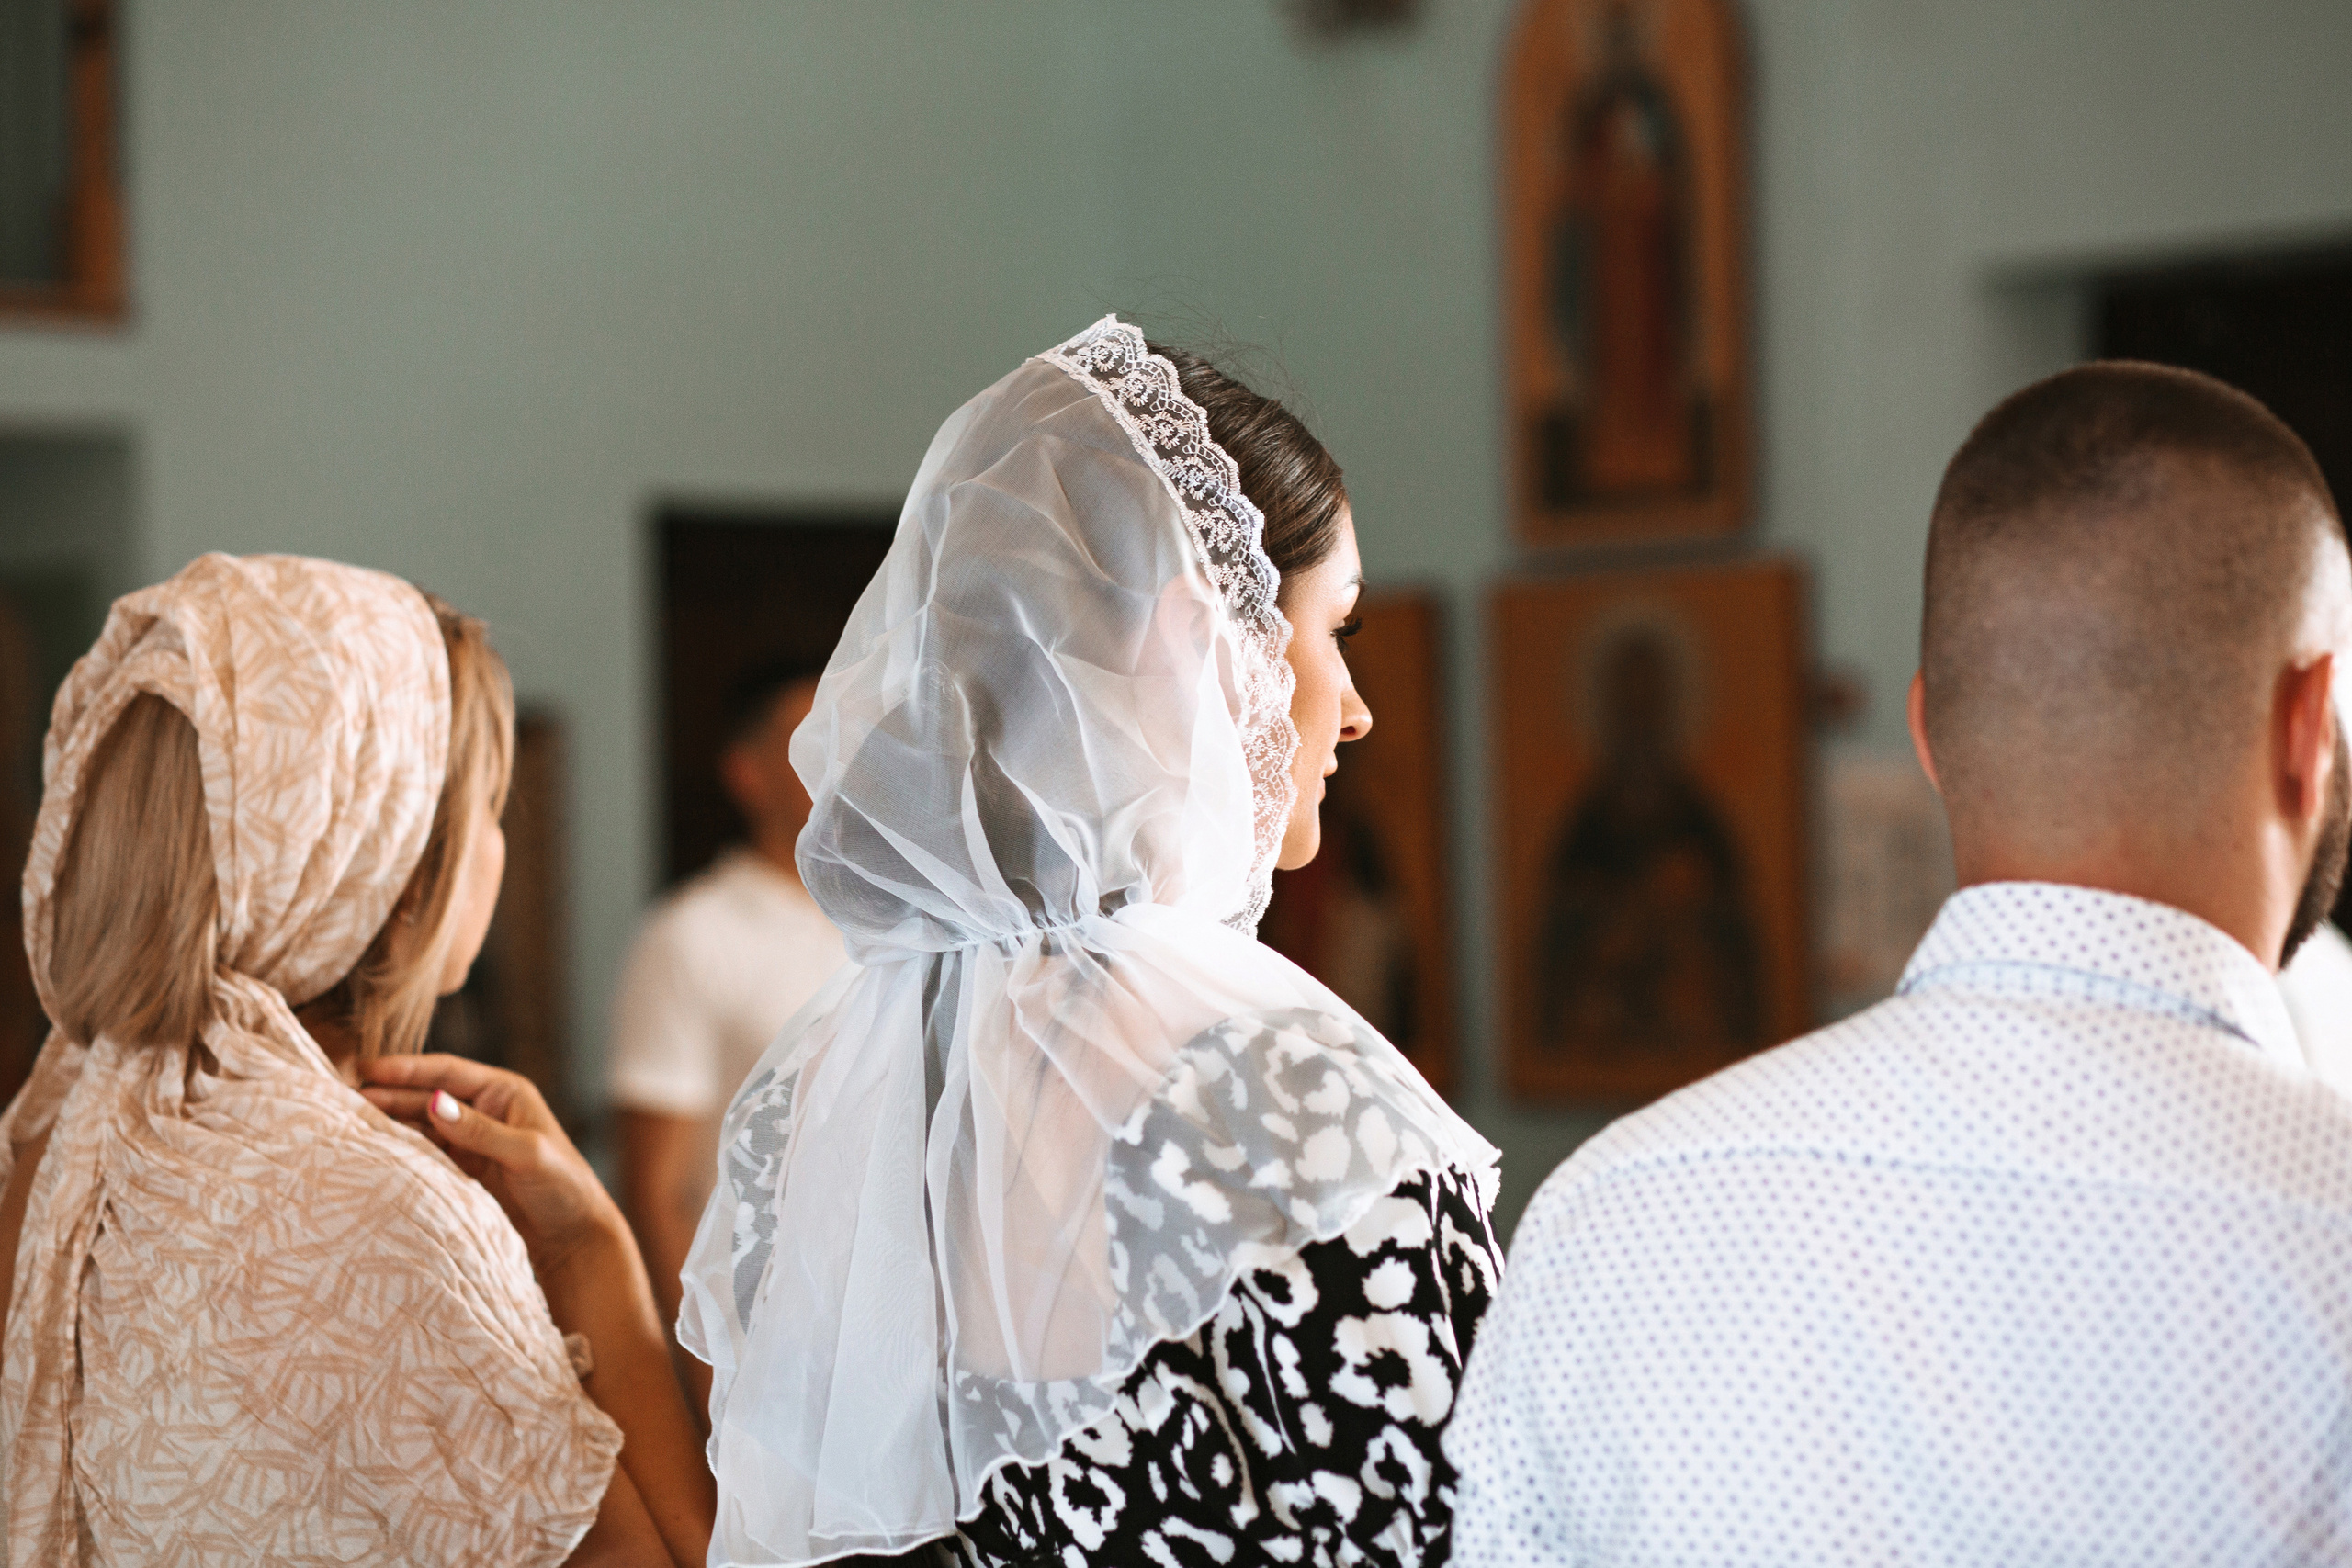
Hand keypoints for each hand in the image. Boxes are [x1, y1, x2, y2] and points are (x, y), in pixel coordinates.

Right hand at [361, 1054, 624, 1275]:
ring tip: (347, 1122)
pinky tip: (370, 1150)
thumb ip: (482, 1130)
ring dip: (387, 1122)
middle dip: (387, 1094)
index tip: (366, 1068)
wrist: (573, 1237)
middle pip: (426, 1096)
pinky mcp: (460, 1170)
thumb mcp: (527, 1153)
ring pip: (419, 1124)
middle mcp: (484, 1110)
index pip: (447, 1073)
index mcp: (505, 1093)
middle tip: (342, 1097)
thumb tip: (435, 1102)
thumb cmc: (563, 1187)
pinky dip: (398, 1150)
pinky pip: (423, 1153)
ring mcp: (470, 1140)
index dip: (406, 1069)